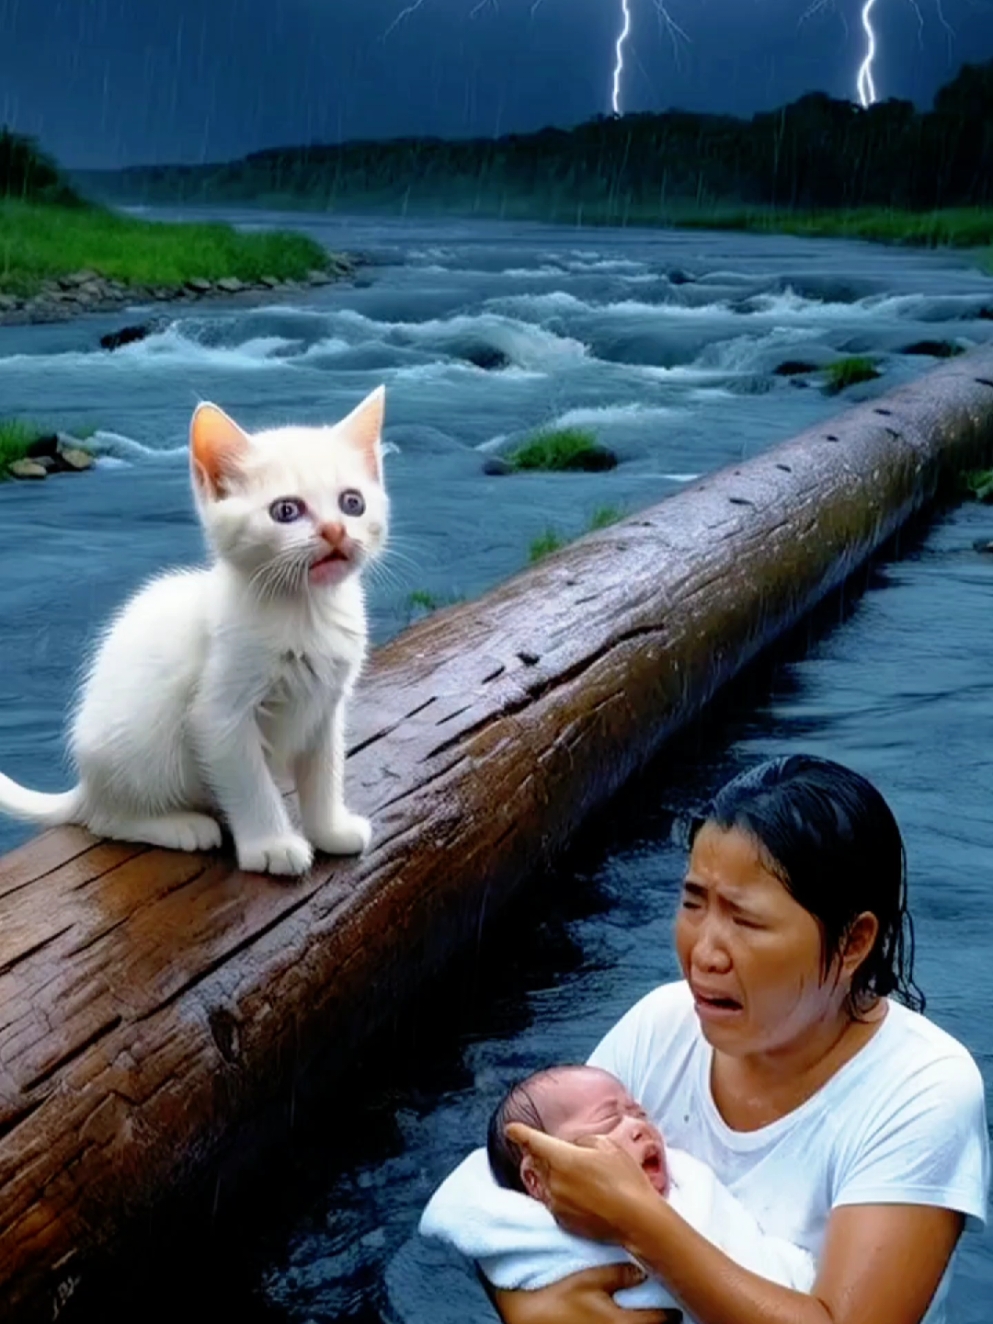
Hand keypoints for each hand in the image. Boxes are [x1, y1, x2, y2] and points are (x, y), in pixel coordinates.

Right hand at [493, 1263, 680, 1323]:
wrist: (530, 1318)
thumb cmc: (559, 1297)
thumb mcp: (589, 1279)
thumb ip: (618, 1275)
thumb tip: (644, 1270)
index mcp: (623, 1323)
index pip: (661, 1321)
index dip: (672, 1313)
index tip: (679, 1304)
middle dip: (663, 1322)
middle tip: (670, 1310)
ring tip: (651, 1317)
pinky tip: (626, 1320)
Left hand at [505, 1123, 657, 1243]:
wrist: (636, 1219)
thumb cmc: (625, 1179)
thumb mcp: (607, 1146)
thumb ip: (583, 1142)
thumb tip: (573, 1148)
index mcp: (562, 1159)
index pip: (533, 1142)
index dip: (520, 1133)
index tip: (510, 1129)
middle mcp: (553, 1182)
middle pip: (538, 1163)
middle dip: (543, 1155)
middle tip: (558, 1151)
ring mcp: (556, 1204)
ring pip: (545, 1183)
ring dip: (553, 1175)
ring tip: (577, 1175)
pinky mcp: (563, 1222)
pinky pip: (554, 1201)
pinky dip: (561, 1194)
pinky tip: (582, 1194)